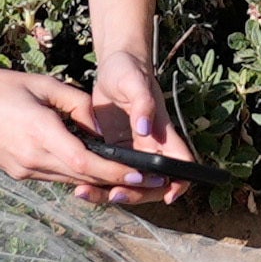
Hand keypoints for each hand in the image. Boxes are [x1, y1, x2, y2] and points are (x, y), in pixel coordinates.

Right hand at [0, 53, 142, 199]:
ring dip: (96, 178)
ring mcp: (21, 170)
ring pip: (69, 180)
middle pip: (83, 177)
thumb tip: (103, 127)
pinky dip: (73, 172)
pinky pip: (52, 176)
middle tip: (148, 178)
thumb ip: (78, 105)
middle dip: (117, 179)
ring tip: (127, 173)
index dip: (118, 172)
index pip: (88, 163)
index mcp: (40, 135)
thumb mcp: (44, 85)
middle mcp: (31, 160)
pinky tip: (89, 164)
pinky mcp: (14, 172)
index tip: (144, 173)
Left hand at [87, 56, 196, 207]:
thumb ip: (143, 104)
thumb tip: (145, 129)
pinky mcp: (114, 151)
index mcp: (162, 133)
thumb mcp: (134, 82)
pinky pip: (110, 174)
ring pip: (129, 183)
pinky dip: (97, 183)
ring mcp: (132, 151)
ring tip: (84, 192)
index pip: (182, 164)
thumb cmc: (128, 70)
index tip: (165, 194)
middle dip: (135, 194)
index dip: (180, 183)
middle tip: (112, 195)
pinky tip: (78, 183)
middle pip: (152, 183)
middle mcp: (151, 147)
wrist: (113, 66)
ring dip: (110, 193)